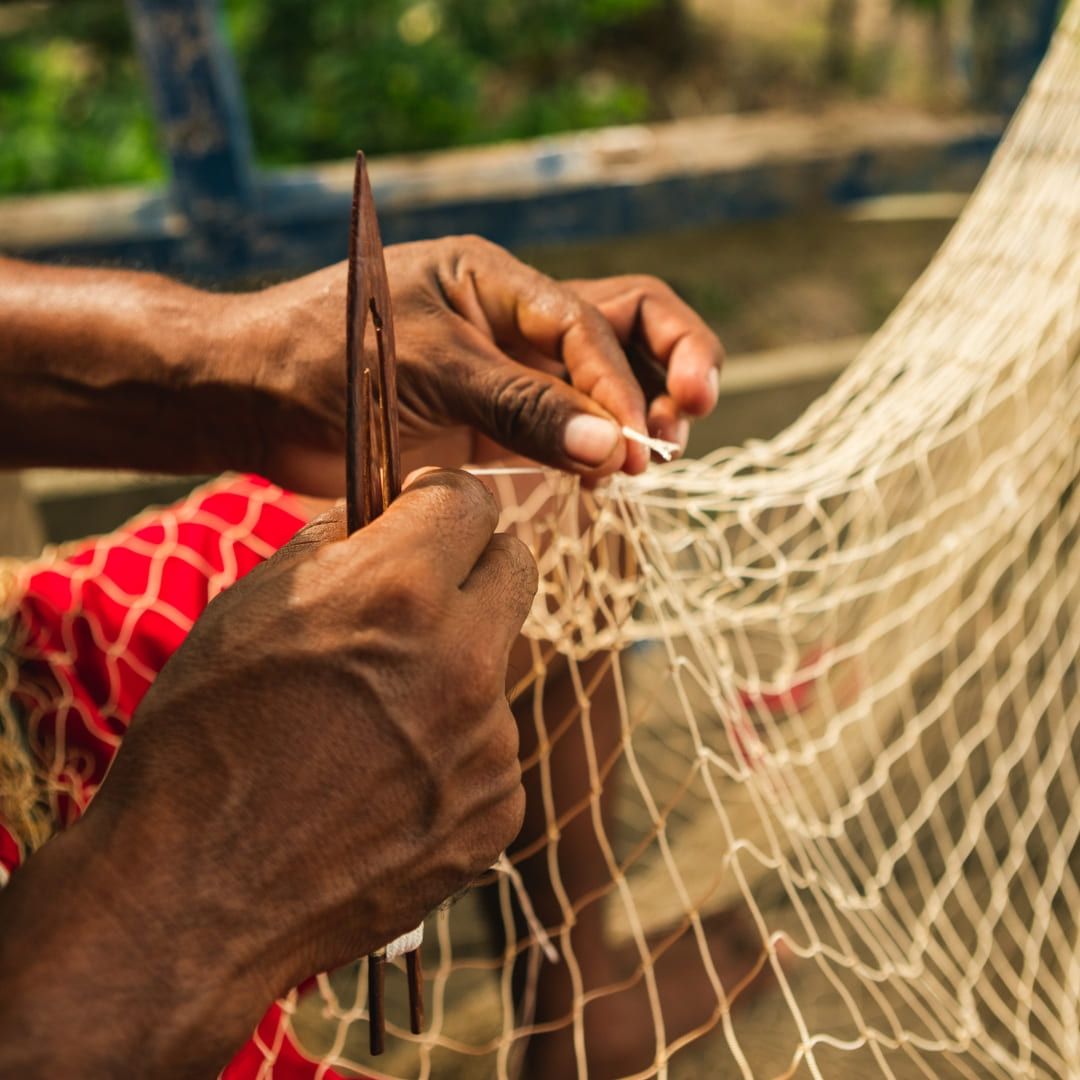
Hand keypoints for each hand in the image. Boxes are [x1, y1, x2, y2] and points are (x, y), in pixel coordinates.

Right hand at [0, 469, 534, 1076]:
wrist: (195, 898)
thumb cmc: (202, 741)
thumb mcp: (248, 609)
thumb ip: (333, 544)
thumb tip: (379, 516)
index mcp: (399, 592)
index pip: (473, 500)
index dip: (441, 502)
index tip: (422, 519)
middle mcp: (464, 662)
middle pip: (514, 568)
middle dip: (470, 567)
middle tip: (418, 599)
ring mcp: (489, 744)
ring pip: (497, 665)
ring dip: (454, 670)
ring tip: (373, 721)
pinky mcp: (498, 811)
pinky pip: (491, 748)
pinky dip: (452, 750)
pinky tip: (386, 781)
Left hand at [238, 237, 722, 493]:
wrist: (254, 396)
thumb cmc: (323, 356)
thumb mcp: (427, 368)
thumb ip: (520, 406)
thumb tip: (613, 447)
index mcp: (497, 280)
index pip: (591, 320)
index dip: (621, 381)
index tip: (631, 442)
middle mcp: (513, 321)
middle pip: (627, 326)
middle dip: (672, 365)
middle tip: (688, 418)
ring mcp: (507, 375)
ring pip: (603, 383)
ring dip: (639, 415)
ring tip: (647, 461)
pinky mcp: (492, 426)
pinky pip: (563, 434)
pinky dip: (593, 454)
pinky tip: (602, 482)